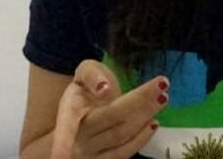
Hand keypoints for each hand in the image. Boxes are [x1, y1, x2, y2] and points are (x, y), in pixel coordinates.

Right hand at [51, 59, 169, 158]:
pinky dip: (141, 139)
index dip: (62, 143)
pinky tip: (154, 123)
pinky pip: (125, 153)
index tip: (60, 158)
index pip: (66, 127)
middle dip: (139, 101)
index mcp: (68, 113)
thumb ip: (92, 75)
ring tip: (163, 98)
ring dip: (145, 117)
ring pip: (121, 137)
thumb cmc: (84, 89)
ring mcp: (92, 152)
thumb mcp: (84, 71)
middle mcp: (78, 137)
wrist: (84, 112)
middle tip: (162, 85)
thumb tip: (104, 88)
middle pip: (111, 120)